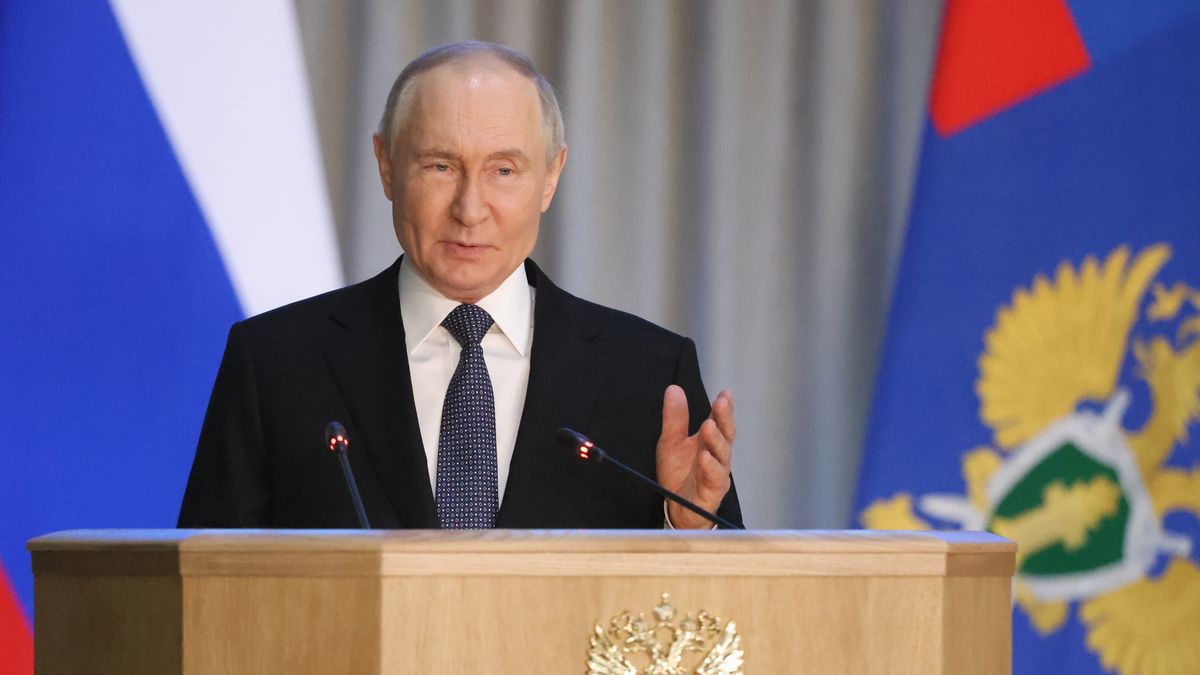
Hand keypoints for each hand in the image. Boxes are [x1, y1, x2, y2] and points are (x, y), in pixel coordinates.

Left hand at [655, 385, 734, 528]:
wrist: (677, 506)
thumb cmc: (679, 473)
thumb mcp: (671, 441)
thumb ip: (675, 418)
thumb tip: (674, 389)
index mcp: (710, 441)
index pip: (720, 421)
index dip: (723, 408)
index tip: (724, 394)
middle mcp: (718, 455)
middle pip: (725, 435)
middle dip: (724, 418)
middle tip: (720, 403)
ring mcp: (717, 472)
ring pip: (721, 455)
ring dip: (716, 440)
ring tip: (709, 426)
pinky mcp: (712, 490)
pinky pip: (714, 478)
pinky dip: (710, 467)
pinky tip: (704, 456)